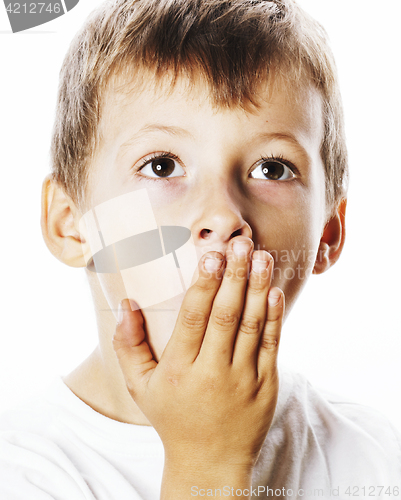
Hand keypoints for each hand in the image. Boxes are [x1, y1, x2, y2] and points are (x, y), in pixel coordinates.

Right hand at [113, 236, 283, 495]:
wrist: (211, 462)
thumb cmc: (172, 418)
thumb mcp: (140, 387)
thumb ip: (128, 346)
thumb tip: (125, 305)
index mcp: (178, 370)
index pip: (193, 318)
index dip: (204, 284)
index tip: (211, 255)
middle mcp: (212, 372)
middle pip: (226, 316)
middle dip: (235, 275)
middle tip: (242, 243)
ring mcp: (243, 379)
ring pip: (252, 325)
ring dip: (258, 288)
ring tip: (262, 256)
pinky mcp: (266, 385)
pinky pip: (272, 345)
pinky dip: (274, 316)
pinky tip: (274, 290)